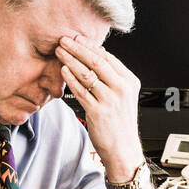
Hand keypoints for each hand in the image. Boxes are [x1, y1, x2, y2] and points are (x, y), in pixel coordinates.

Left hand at [56, 35, 143, 180]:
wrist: (123, 150)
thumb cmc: (120, 124)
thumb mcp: (123, 97)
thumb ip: (113, 79)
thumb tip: (97, 57)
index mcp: (129, 81)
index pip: (108, 57)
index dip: (90, 45)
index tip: (77, 38)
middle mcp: (122, 88)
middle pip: (97, 61)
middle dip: (78, 48)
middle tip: (63, 39)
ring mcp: (110, 100)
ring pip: (87, 74)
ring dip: (71, 60)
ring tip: (59, 52)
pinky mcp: (98, 111)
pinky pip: (81, 91)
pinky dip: (70, 79)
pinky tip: (62, 70)